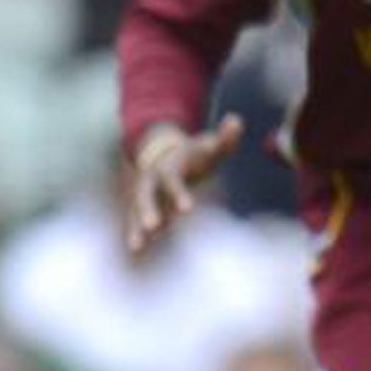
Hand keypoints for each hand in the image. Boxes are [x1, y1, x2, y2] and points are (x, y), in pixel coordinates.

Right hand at [125, 114, 242, 255]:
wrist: (161, 152)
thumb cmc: (194, 154)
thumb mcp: (210, 145)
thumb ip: (224, 138)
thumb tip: (236, 120)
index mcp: (170, 166)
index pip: (174, 179)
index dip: (179, 193)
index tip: (188, 208)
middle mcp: (152, 179)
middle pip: (148, 195)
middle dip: (150, 209)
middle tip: (155, 226)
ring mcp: (144, 193)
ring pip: (137, 210)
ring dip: (137, 227)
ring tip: (137, 245)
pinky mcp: (140, 207)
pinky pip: (134, 221)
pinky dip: (134, 235)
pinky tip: (134, 250)